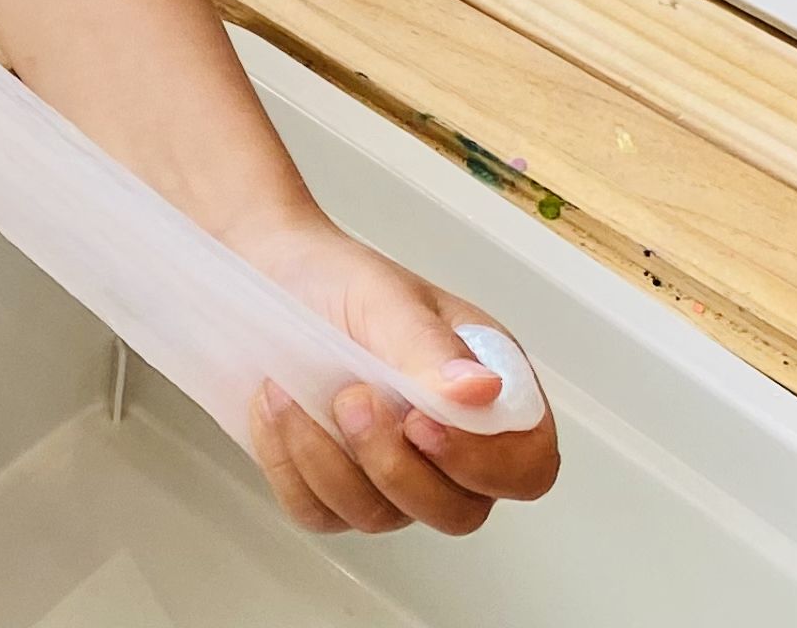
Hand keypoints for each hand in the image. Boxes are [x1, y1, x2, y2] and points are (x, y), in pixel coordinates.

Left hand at [234, 212, 562, 535]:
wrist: (270, 278)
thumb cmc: (339, 281)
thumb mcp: (386, 299)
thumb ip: (431, 349)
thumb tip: (483, 392)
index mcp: (486, 391)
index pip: (527, 466)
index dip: (486, 465)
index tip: (421, 423)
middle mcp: (449, 444)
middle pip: (458, 513)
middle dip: (394, 465)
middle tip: (351, 398)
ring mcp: (394, 476)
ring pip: (383, 519)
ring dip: (328, 459)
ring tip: (293, 391)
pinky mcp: (334, 491)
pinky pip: (320, 514)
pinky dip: (289, 466)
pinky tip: (276, 408)